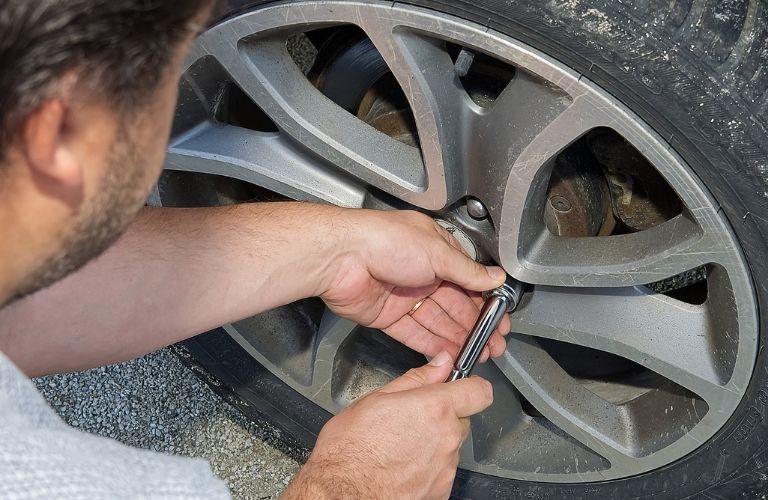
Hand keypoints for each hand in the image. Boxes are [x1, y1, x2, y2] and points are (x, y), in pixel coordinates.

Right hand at [282, 351, 492, 498]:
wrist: (341, 492)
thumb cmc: (350, 448)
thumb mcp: (376, 399)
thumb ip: (417, 379)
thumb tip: (440, 364)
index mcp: (435, 409)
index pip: (479, 391)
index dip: (469, 386)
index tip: (458, 387)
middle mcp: (447, 438)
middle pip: (461, 419)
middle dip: (442, 416)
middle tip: (410, 419)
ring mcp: (446, 468)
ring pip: (450, 446)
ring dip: (433, 443)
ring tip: (399, 446)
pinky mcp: (441, 491)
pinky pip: (442, 470)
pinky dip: (427, 467)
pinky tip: (401, 466)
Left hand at [320, 209, 511, 360]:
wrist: (341, 258)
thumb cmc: (384, 241)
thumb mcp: (437, 252)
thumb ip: (467, 271)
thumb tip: (495, 277)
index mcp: (435, 251)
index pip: (467, 280)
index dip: (484, 302)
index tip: (499, 321)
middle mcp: (421, 273)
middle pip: (455, 305)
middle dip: (475, 327)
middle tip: (494, 345)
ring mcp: (404, 296)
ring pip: (437, 322)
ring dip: (458, 339)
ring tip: (477, 355)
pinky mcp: (388, 316)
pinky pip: (414, 334)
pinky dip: (432, 345)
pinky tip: (449, 355)